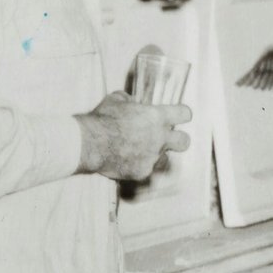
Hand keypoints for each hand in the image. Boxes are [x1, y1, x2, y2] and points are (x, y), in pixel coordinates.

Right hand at [76, 92, 190, 180]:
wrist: (87, 144)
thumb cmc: (101, 120)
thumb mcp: (115, 100)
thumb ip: (129, 100)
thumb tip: (131, 101)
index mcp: (156, 117)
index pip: (184, 114)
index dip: (182, 114)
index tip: (178, 116)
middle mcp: (159, 138)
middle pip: (184, 141)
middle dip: (179, 140)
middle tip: (168, 139)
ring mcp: (152, 157)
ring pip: (164, 159)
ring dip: (155, 155)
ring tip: (139, 152)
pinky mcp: (142, 171)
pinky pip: (146, 169)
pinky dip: (137, 166)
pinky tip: (125, 162)